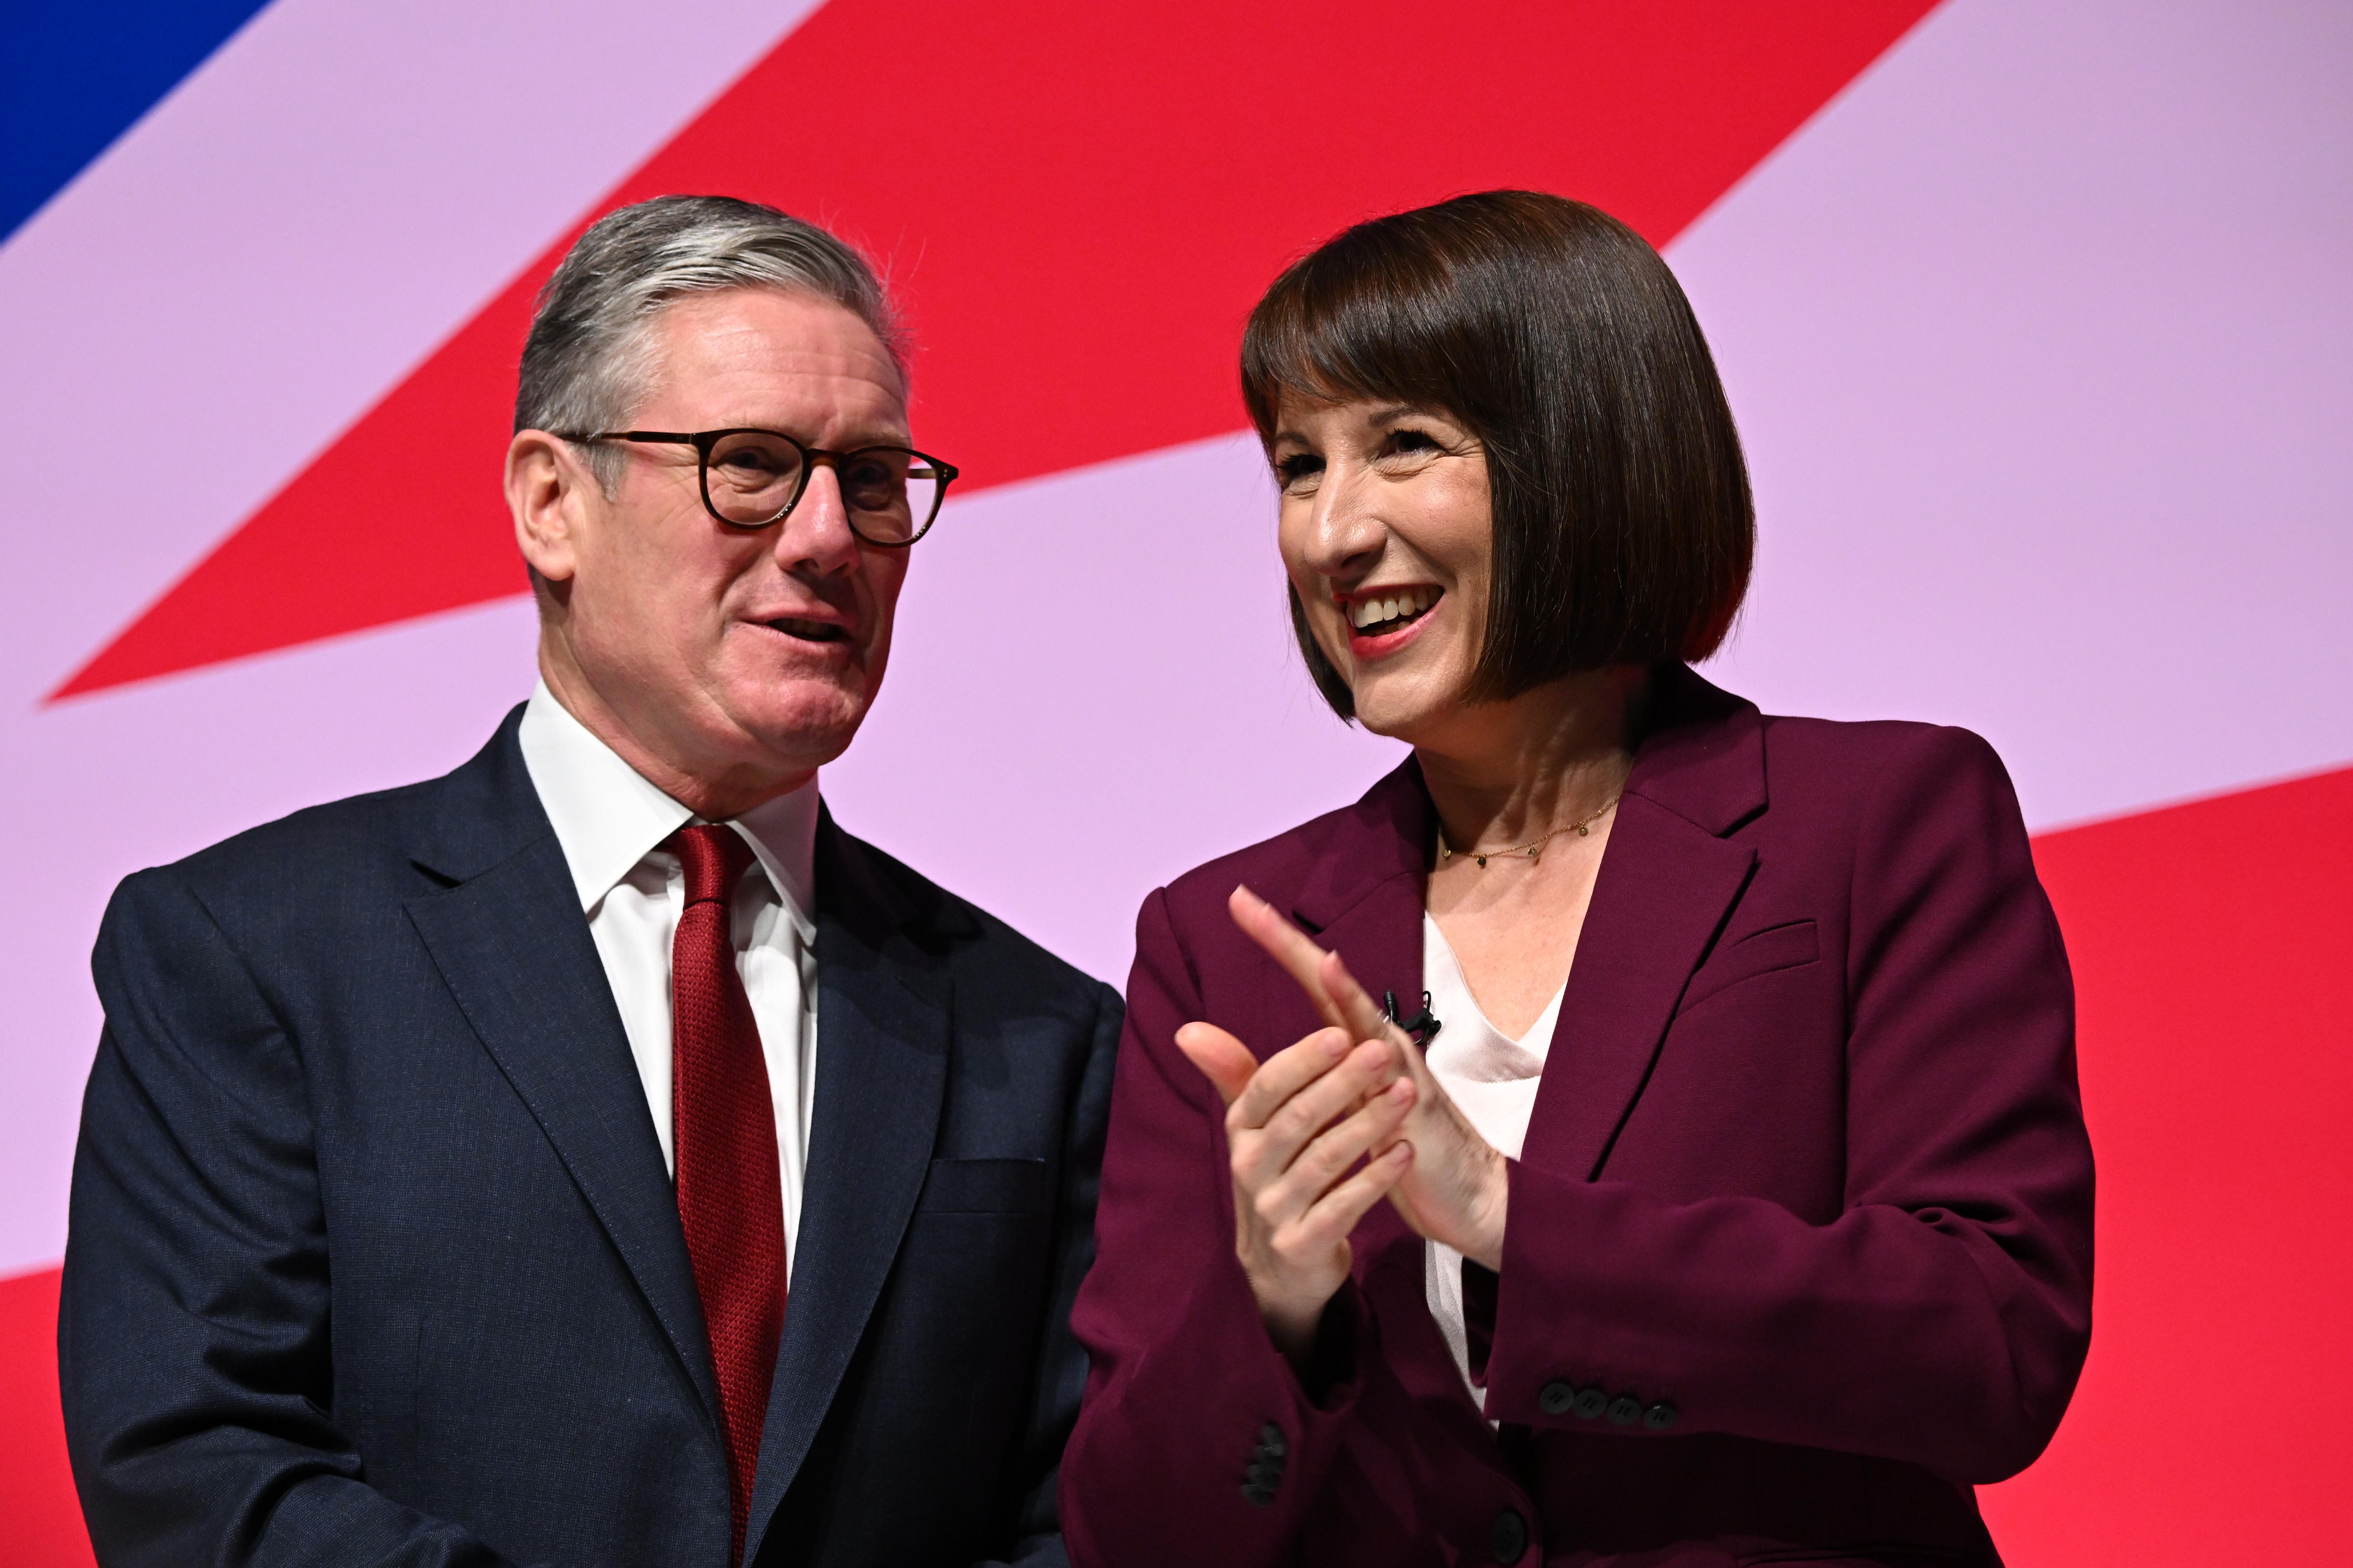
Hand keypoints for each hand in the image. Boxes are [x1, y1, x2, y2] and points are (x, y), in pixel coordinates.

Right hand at [1175, 1021, 1417, 1361]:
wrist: (1279, 1269)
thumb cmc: (1274, 1177)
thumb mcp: (1252, 1129)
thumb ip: (1234, 1074)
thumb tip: (1188, 1029)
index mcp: (1241, 1131)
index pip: (1266, 1087)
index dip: (1302, 1060)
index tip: (1341, 1032)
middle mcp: (1250, 1168)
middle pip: (1298, 1118)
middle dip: (1342, 1082)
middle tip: (1382, 1053)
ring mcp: (1274, 1209)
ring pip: (1325, 1159)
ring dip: (1368, 1123)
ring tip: (1406, 1094)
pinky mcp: (1301, 1245)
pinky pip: (1343, 1207)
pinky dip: (1375, 1178)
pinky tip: (1405, 1151)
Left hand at [1224, 885, 1510, 1270]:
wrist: (1461, 1194)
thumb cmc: (1391, 1141)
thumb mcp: (1324, 1106)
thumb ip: (1269, 1075)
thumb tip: (1202, 1040)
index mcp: (1352, 1042)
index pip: (1310, 982)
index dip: (1275, 941)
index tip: (1237, 899)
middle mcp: (1376, 1043)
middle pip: (1330, 983)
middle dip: (1289, 944)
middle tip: (1246, 903)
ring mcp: (1399, 1073)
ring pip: (1366, 1022)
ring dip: (1345, 991)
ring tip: (1323, 960)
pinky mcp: (1416, 1113)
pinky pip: (1397, 1083)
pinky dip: (1384, 1061)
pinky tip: (1371, 1043)